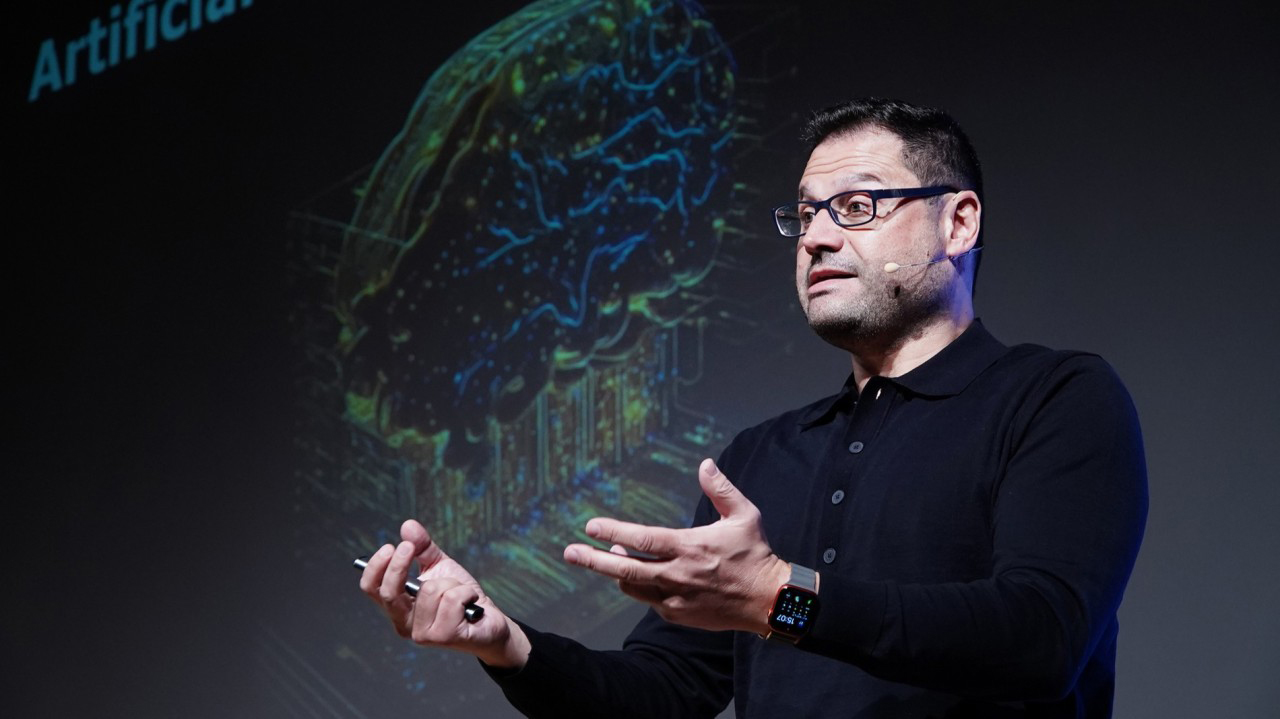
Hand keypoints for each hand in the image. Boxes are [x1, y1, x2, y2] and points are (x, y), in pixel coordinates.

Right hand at [358, 519, 530, 667]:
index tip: (390, 546)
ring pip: (430, 591)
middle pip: (389, 593)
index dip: (376, 567)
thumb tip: (407, 525)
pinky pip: (452, 599)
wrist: (489, 621)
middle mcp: (404, 624)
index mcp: (398, 606)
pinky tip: (470, 604)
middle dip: (399, 565)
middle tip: (408, 546)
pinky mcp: (443, 637)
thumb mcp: (439, 566)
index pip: (371, 589)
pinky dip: (466, 592)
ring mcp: (422, 634)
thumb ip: (421, 547)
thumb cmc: (460, 596)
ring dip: (451, 583)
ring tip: (460, 593)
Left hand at [563, 458, 789, 632]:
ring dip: (617, 572)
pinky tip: (640, 575)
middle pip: (625, 569)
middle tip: (569, 553)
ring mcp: (677, 599)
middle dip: (594, 560)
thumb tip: (705, 463)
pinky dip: (641, 587)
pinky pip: (650, 601)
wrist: (770, 601)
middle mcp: (678, 575)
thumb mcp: (745, 515)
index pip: (643, 539)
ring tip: (607, 557)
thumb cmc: (757, 554)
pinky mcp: (679, 616)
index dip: (614, 532)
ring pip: (634, 587)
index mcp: (690, 547)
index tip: (591, 526)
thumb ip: (721, 489)